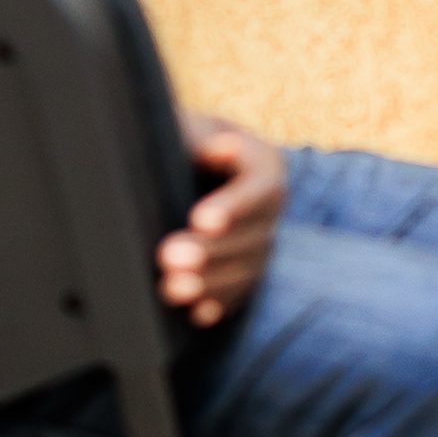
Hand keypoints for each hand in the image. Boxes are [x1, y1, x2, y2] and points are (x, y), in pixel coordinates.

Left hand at [157, 113, 285, 326]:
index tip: (199, 220)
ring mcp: (260, 241)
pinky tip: (197, 313)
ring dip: (210, 282)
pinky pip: (238, 292)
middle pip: (251, 235)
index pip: (257, 190)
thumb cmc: (177, 131)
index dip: (232, 207)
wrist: (179, 155)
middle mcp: (269, 206)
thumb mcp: (185, 124)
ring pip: (245, 269)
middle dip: (210, 251)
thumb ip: (200, 136)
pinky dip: (218, 303)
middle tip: (168, 258)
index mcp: (263, 164)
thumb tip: (220, 148)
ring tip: (171, 288)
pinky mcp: (244, 269)